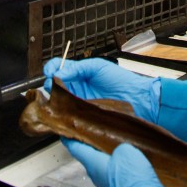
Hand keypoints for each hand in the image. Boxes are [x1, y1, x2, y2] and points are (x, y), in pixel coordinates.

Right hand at [43, 57, 159, 121]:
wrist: (137, 99)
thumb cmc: (121, 81)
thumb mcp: (98, 67)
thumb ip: (78, 68)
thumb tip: (60, 72)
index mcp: (79, 74)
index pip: (59, 68)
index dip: (51, 68)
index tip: (50, 71)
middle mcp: (76, 89)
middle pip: (53, 86)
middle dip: (49, 84)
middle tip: (53, 85)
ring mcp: (78, 104)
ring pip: (57, 103)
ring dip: (53, 101)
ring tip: (55, 99)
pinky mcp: (82, 119)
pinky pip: (66, 118)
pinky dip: (60, 116)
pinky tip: (60, 112)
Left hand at [64, 140, 162, 186]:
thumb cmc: (130, 176)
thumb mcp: (125, 150)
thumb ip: (119, 147)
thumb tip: (121, 152)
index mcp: (93, 163)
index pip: (77, 149)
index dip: (70, 140)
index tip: (64, 134)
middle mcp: (96, 175)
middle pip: (89, 157)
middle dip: (90, 145)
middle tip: (92, 132)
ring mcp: (106, 184)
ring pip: (102, 165)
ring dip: (105, 155)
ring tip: (111, 143)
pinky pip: (113, 172)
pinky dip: (115, 163)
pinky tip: (125, 158)